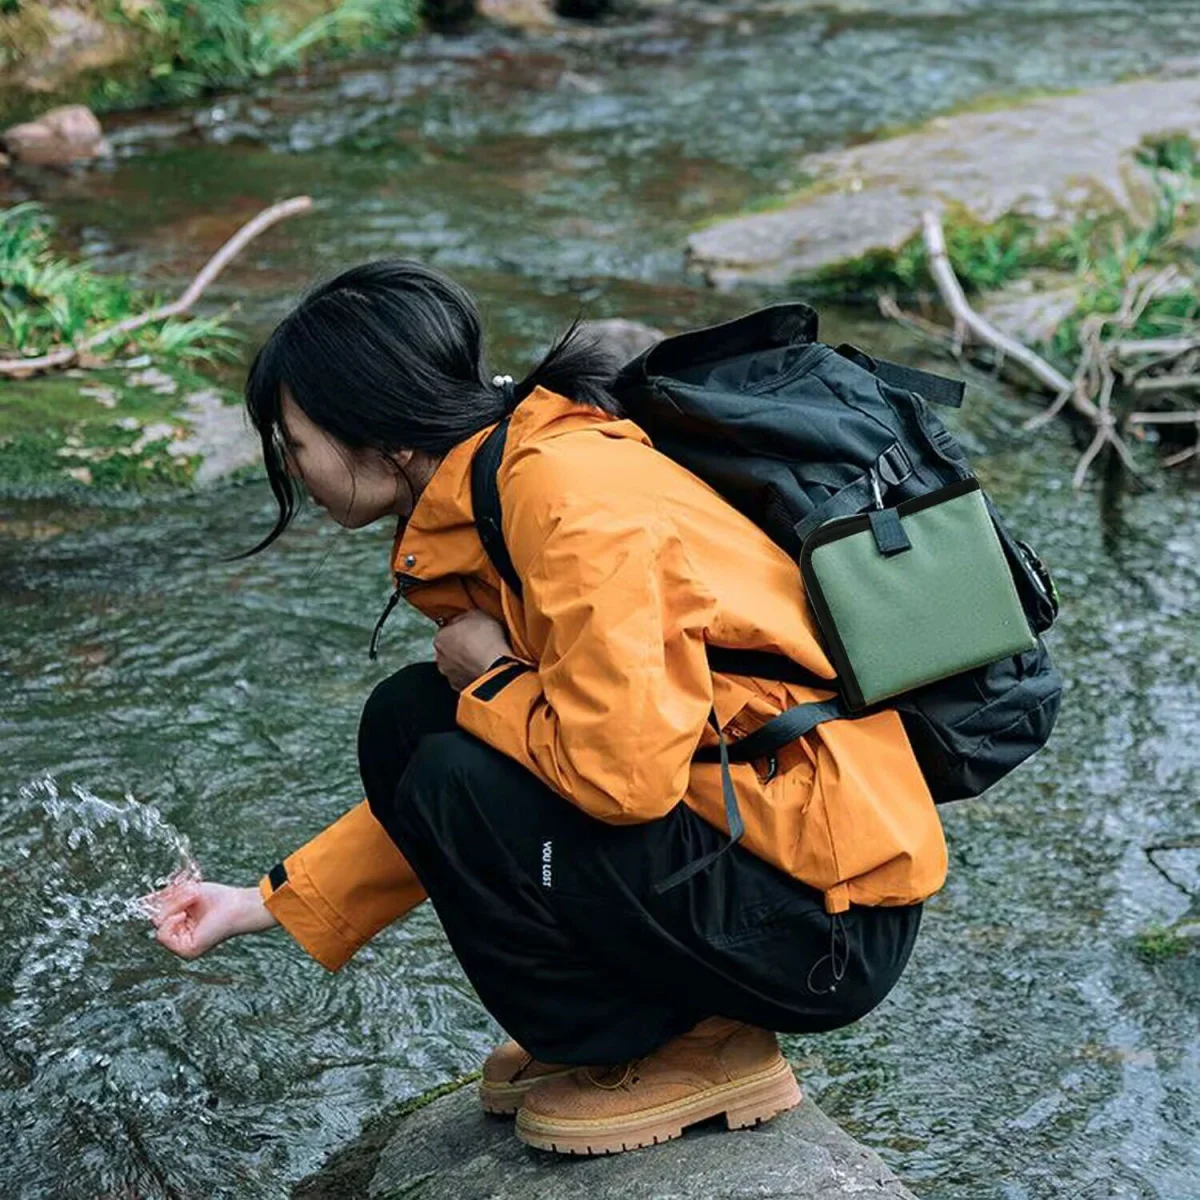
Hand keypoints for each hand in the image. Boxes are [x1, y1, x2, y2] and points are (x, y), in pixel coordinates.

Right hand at [143, 877, 277, 959]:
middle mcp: (180, 936)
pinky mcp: (186, 951)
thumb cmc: (218, 898)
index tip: (160, 892)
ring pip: (158, 923)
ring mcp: (182, 945)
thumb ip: (165, 897)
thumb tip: (143, 901)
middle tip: (190, 891)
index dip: (155, 902)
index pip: (156, 914)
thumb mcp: (186, 893)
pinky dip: (171, 922)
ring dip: (174, 905)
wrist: (237, 905)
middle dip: (171, 900)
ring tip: (193, 897)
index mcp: (180, 924)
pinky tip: (184, 915)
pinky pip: (163, 936)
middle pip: (156, 917)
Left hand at [433, 610, 512, 690]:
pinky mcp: (460, 689)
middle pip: (450, 649)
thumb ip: (465, 616)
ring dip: (466, 663)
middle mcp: (440, 658)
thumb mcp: (478, 614)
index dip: (461, 629)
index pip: (448, 630)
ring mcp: (449, 675)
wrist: (497, 668)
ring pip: (457, 666)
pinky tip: (485, 671)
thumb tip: (463, 619)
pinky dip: (473, 675)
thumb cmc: (487, 640)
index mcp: (440, 637)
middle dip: (461, 647)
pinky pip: (466, 679)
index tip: (472, 630)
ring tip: (484, 660)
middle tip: (479, 644)